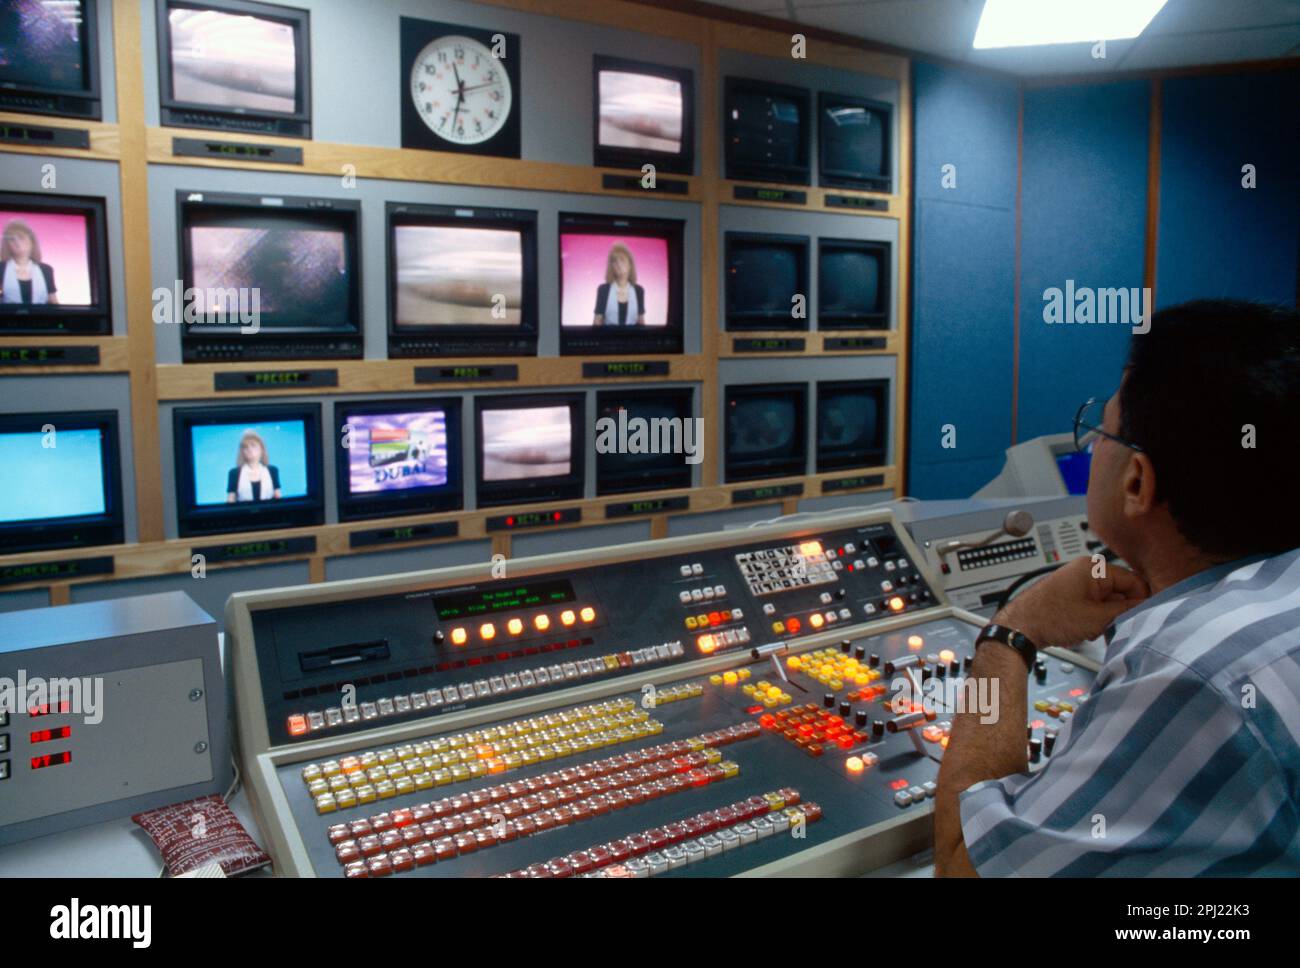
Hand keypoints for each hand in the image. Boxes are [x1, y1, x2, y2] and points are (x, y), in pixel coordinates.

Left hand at [994, 555, 1148, 648]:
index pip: (1133, 581)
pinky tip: (1082, 629)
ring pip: (1106, 600)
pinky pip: (1093, 604)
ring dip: (1105, 617)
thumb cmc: (1049, 618)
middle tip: (1111, 626)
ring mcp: (1076, 581)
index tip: (1141, 617)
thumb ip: (1125, 610)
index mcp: (1094, 568)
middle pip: (1120, 591)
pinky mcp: (1070, 593)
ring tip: (1091, 629)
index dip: (1140, 601)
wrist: (1021, 627)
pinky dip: (1093, 618)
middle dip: (1118, 611)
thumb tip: (1144, 606)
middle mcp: (1085, 570)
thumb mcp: (1097, 617)